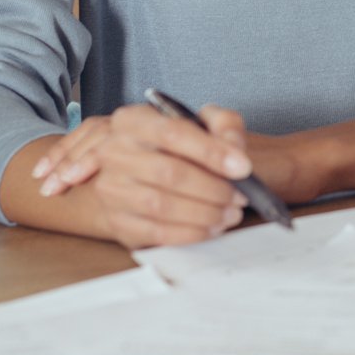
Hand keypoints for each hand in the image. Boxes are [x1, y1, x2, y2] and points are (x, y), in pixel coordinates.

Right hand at [29, 102, 251, 248]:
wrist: (148, 172)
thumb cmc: (180, 147)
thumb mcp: (203, 122)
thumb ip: (224, 125)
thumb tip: (234, 151)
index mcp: (133, 121)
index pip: (173, 133)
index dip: (211, 151)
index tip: (242, 167)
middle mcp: (114, 152)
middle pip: (169, 172)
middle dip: (213, 188)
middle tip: (240, 196)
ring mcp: (111, 189)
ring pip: (162, 205)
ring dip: (205, 213)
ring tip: (230, 212)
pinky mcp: (118, 221)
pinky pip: (156, 232)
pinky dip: (191, 233)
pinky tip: (211, 227)